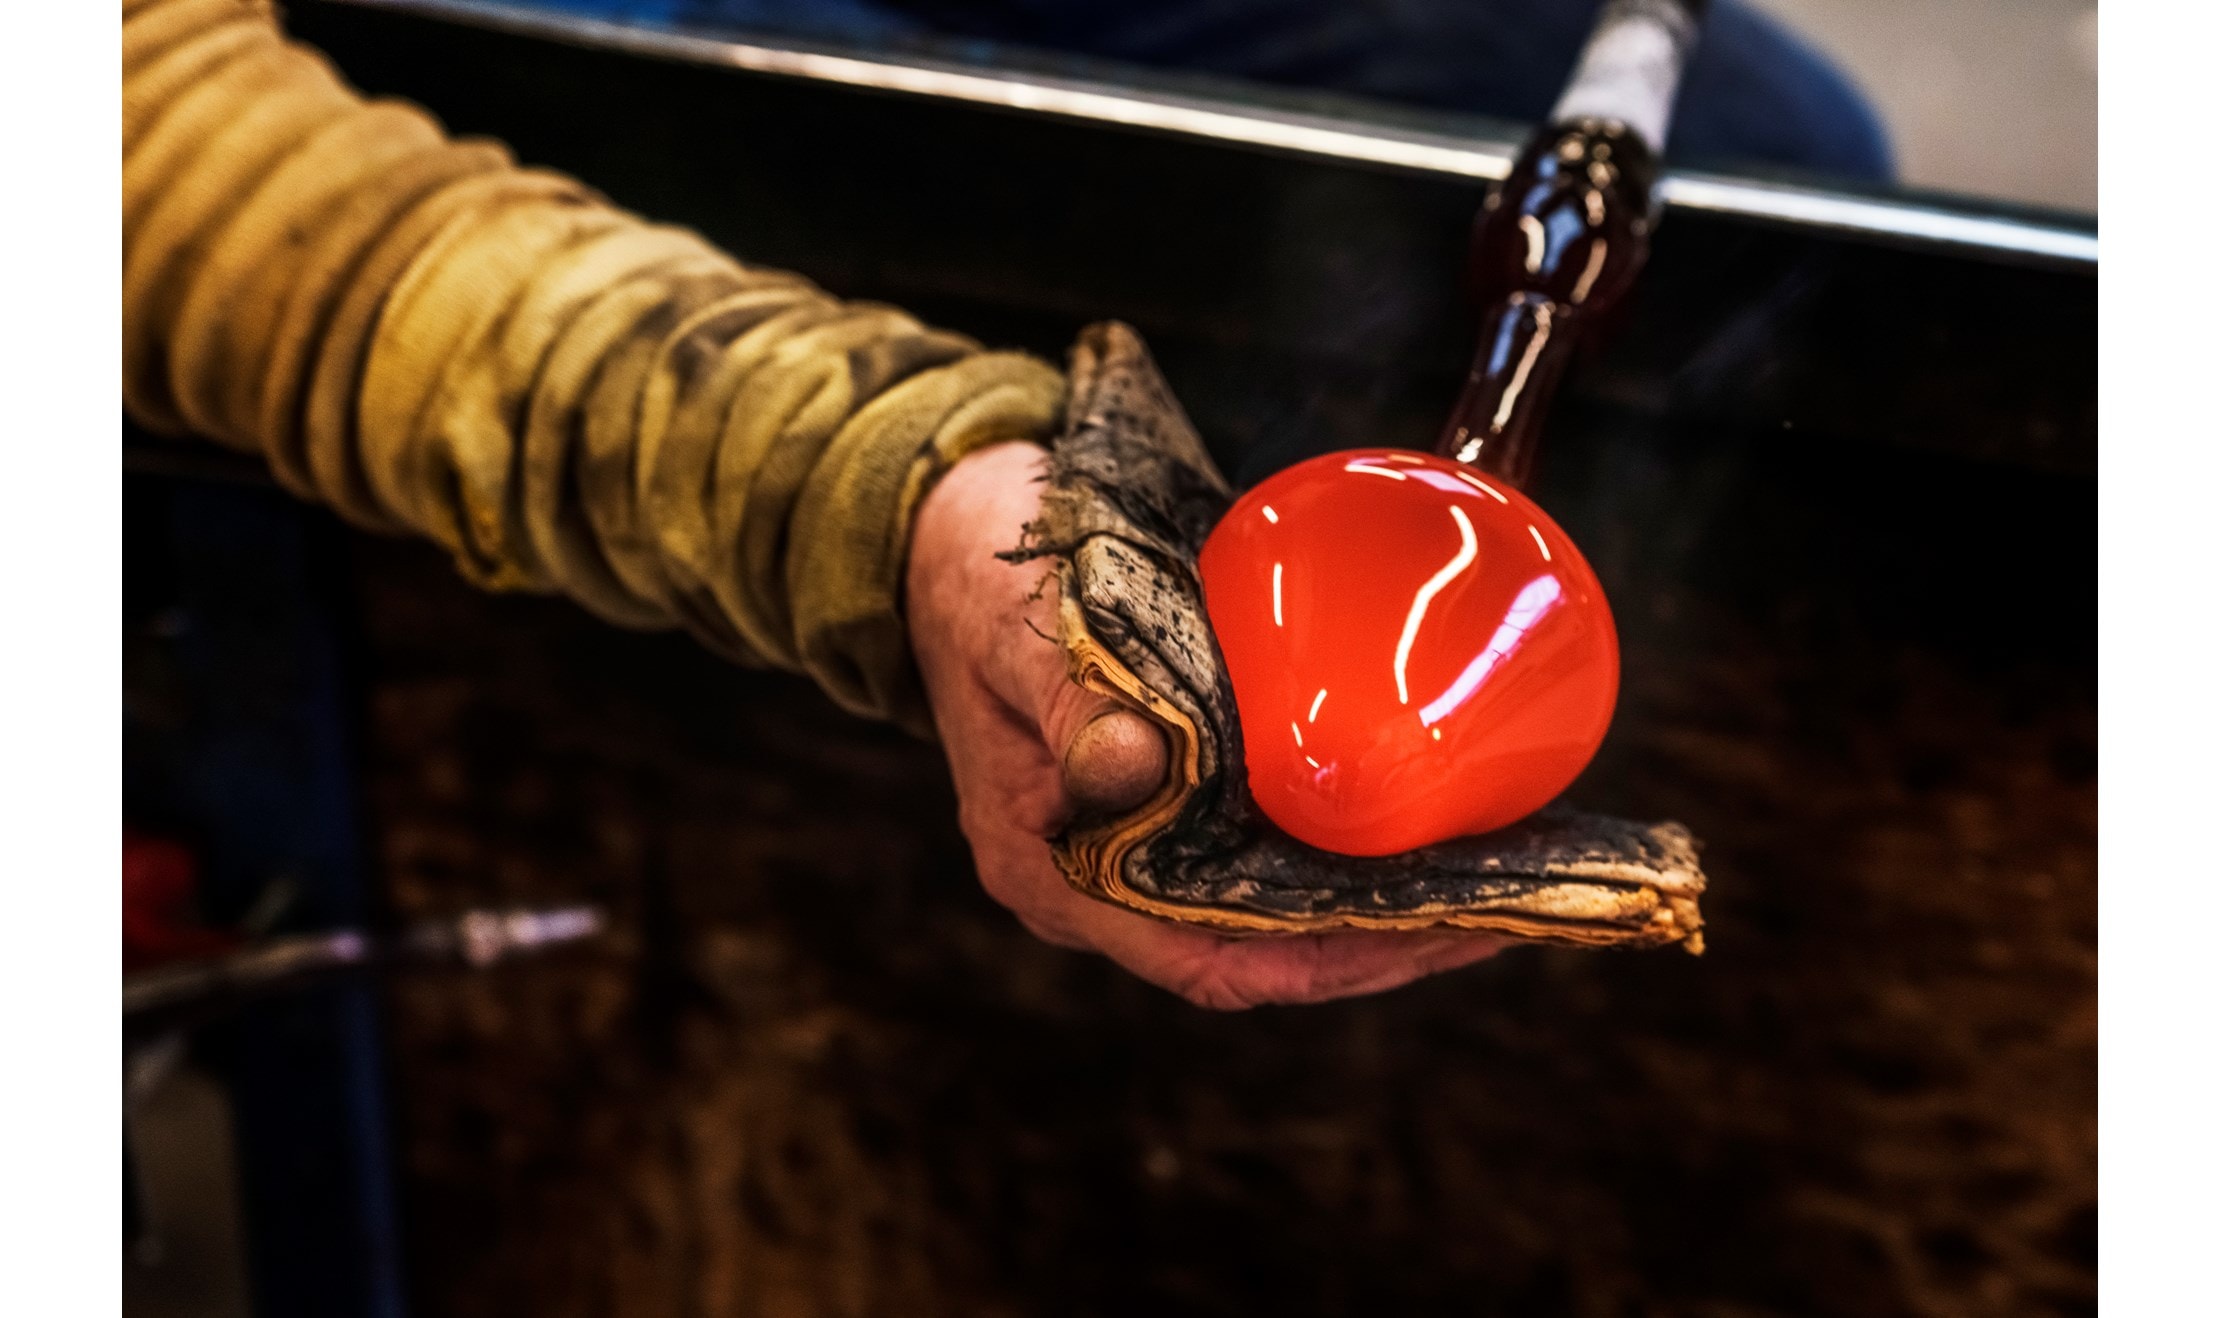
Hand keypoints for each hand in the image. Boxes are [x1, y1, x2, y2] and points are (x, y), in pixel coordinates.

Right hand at [906, 442, 1503, 1008]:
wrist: (952, 514)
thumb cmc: (979, 566)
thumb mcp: (1013, 628)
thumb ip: (1068, 699)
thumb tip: (1136, 765)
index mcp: (1052, 869)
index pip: (1210, 961)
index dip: (1331, 963)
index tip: (1437, 934)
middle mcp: (1105, 872)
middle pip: (1269, 944)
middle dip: (1392, 936)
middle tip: (1512, 898)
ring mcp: (1144, 830)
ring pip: (1284, 898)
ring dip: (1390, 893)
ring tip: (1505, 865)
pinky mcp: (1179, 779)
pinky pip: (1280, 834)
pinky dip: (1359, 833)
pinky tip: (1435, 809)